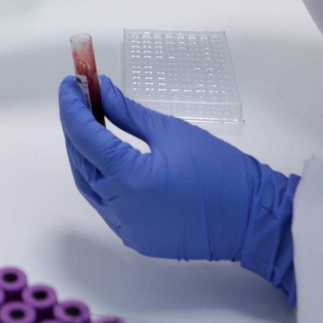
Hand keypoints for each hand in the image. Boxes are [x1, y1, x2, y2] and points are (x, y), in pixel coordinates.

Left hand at [57, 74, 299, 302]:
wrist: (253, 219)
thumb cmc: (220, 170)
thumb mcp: (171, 132)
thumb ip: (127, 112)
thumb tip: (102, 90)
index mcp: (129, 178)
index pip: (84, 136)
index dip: (72, 106)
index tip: (70, 83)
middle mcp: (120, 208)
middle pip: (81, 161)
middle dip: (76, 127)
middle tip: (80, 98)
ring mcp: (126, 228)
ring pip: (89, 186)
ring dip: (84, 155)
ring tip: (90, 124)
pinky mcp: (136, 239)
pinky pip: (106, 206)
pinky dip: (101, 179)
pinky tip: (107, 159)